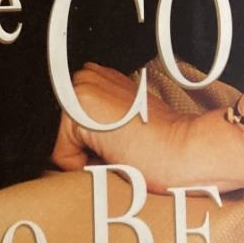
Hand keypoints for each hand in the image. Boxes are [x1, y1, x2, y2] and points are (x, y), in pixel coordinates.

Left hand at [52, 65, 243, 192]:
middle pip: (60, 135)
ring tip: (117, 150)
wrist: (184, 150)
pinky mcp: (78, 106)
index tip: (119, 146)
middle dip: (83, 151)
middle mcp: (87, 76)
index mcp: (100, 79)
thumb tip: (70, 152)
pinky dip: (82, 166)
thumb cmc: (160, 149)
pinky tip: (113, 153)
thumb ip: (100, 126)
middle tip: (120, 148)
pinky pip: (59, 154)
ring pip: (59, 144)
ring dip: (83, 157)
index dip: (89, 148)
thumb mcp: (125, 129)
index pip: (67, 126)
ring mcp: (81, 87)